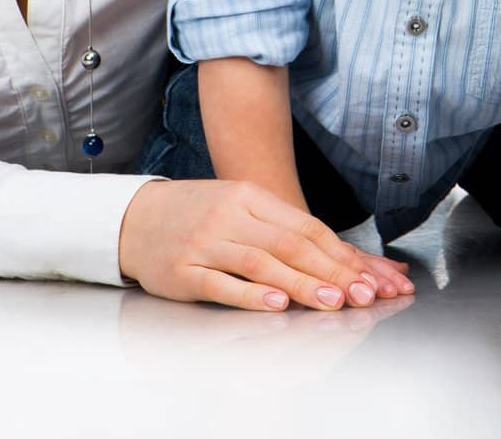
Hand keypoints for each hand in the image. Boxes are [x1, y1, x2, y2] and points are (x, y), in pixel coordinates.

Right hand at [117, 180, 412, 310]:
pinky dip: (251, 295)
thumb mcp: (239, 206)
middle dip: (330, 271)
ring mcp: (205, 243)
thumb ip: (282, 226)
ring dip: (300, 284)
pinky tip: (275, 304)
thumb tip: (338, 252)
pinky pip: (222, 283)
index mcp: (248, 196)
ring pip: (261, 263)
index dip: (339, 253)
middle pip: (290, 244)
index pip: (304, 226)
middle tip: (360, 294)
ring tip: (330, 301)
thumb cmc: (196, 214)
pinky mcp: (184, 271)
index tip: (367, 277)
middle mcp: (230, 216)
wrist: (134, 218)